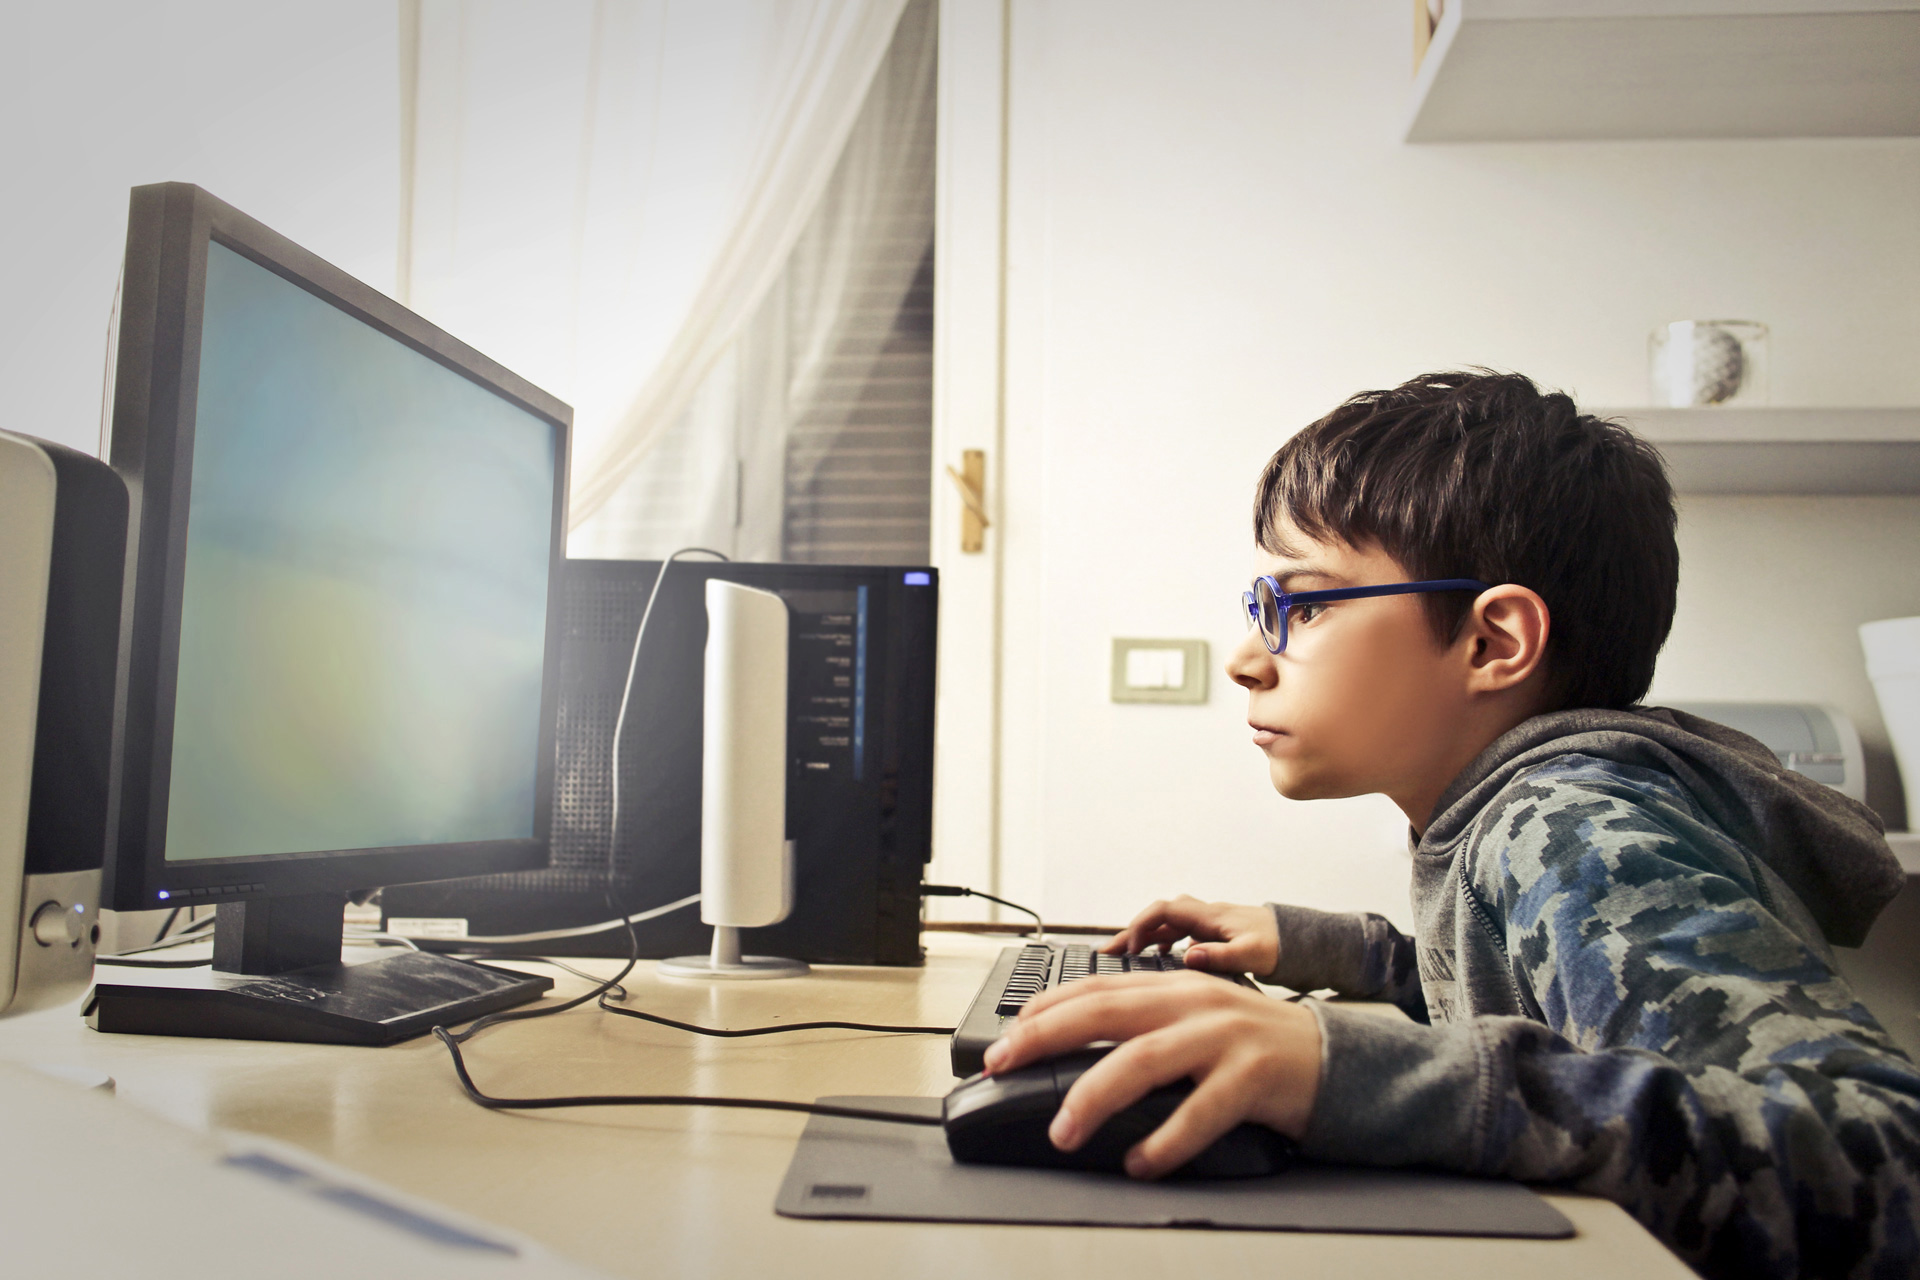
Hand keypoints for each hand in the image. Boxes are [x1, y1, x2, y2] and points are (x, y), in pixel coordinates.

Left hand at [980, 972, 1321, 1178]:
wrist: (1334, 1058)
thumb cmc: (1256, 1045)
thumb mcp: (1197, 1019)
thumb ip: (1146, 1026)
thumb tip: (1076, 1049)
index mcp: (1174, 988)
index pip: (1096, 989)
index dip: (1044, 1010)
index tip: (1006, 1037)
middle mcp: (1193, 1003)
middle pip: (1105, 1012)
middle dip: (1045, 1037)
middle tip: (1005, 1066)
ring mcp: (1224, 1037)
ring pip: (1143, 1060)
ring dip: (1095, 1096)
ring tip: (1064, 1131)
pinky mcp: (1253, 1076)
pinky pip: (1200, 1112)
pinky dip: (1165, 1141)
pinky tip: (1141, 1162)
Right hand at [1103, 895, 1277, 976]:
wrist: (1306, 942)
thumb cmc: (1283, 947)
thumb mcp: (1254, 956)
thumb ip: (1220, 957)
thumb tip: (1188, 955)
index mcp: (1212, 917)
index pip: (1165, 910)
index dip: (1141, 925)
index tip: (1129, 948)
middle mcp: (1208, 916)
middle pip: (1160, 916)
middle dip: (1133, 932)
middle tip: (1109, 953)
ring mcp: (1211, 923)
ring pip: (1169, 923)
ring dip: (1146, 936)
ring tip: (1127, 956)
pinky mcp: (1217, 933)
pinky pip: (1182, 931)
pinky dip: (1165, 940)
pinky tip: (1163, 956)